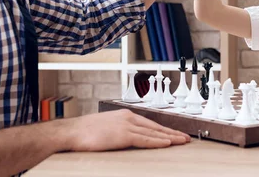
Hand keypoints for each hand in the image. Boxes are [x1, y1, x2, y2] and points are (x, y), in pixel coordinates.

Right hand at [64, 109, 190, 151]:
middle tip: (186, 138)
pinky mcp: (123, 135)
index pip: (150, 123)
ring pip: (154, 133)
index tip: (175, 134)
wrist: (73, 132)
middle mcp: (128, 118)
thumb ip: (119, 130)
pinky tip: (167, 143)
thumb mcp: (107, 127)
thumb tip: (127, 138)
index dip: (164, 129)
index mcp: (125, 115)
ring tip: (182, 141)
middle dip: (172, 133)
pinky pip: (145, 139)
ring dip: (170, 138)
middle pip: (156, 127)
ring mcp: (126, 126)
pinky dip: (157, 141)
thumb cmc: (85, 131)